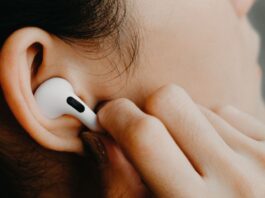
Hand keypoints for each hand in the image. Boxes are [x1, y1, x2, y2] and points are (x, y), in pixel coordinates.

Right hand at [98, 84, 264, 197]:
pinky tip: (217, 158)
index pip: (144, 135)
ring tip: (192, 160)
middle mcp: (238, 180)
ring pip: (200, 107)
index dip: (116, 117)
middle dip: (148, 112)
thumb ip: (121, 187)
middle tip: (146, 133)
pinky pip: (228, 114)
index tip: (108, 118)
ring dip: (185, 125)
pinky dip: (214, 129)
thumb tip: (103, 138)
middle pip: (169, 101)